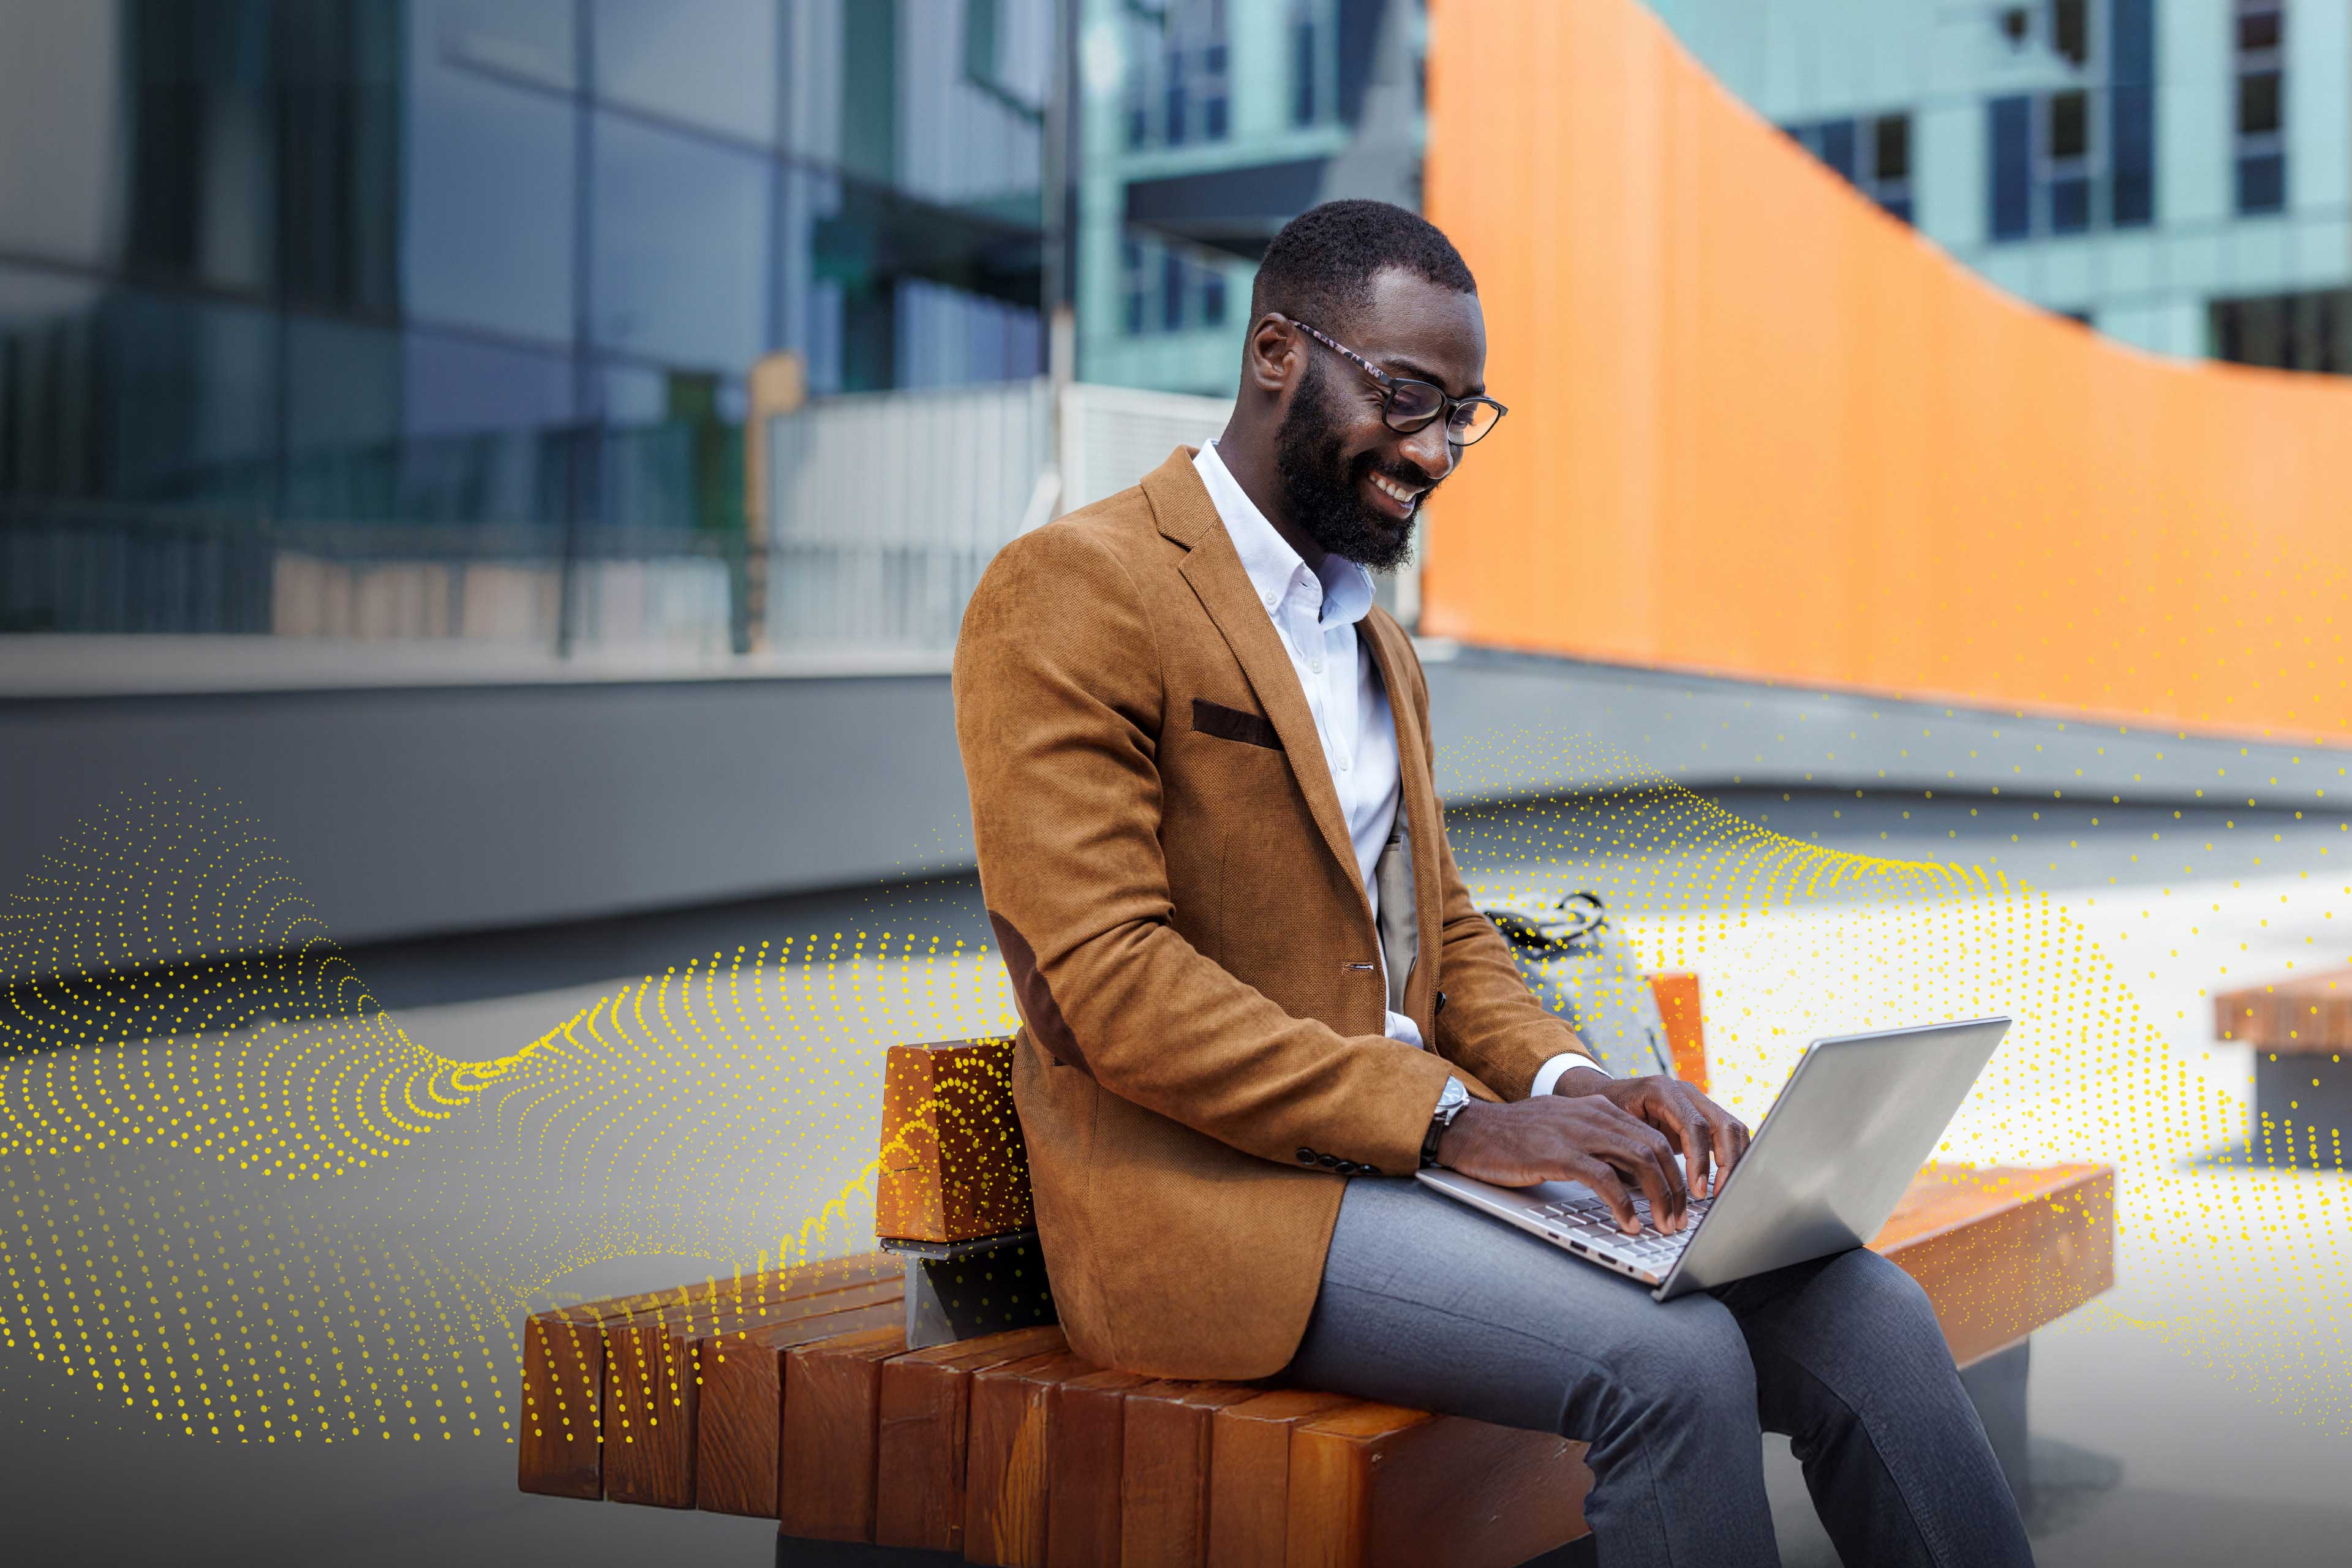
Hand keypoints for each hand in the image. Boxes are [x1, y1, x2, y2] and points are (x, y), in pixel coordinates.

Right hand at [1434, 1095, 1693, 1234]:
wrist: (1471, 1130)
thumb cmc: (1515, 1137)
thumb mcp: (1565, 1129)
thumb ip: (1597, 1142)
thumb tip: (1629, 1176)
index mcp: (1598, 1108)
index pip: (1653, 1136)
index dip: (1674, 1171)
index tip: (1680, 1201)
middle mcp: (1594, 1115)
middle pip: (1655, 1149)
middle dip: (1674, 1188)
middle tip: (1680, 1220)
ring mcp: (1577, 1133)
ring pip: (1639, 1161)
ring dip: (1659, 1199)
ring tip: (1663, 1226)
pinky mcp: (1559, 1154)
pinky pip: (1605, 1180)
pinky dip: (1623, 1206)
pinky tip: (1629, 1225)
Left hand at [1553, 1066, 1750, 1202]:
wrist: (1606, 1095)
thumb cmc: (1606, 1113)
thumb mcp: (1614, 1130)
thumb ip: (1632, 1153)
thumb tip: (1648, 1190)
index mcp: (1662, 1091)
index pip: (1694, 1125)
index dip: (1699, 1160)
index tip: (1698, 1190)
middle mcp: (1685, 1092)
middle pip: (1722, 1124)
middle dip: (1727, 1162)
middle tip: (1719, 1194)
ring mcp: (1697, 1101)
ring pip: (1732, 1128)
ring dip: (1734, 1160)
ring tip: (1724, 1190)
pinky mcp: (1703, 1115)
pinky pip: (1728, 1133)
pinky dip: (1733, 1155)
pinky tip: (1725, 1179)